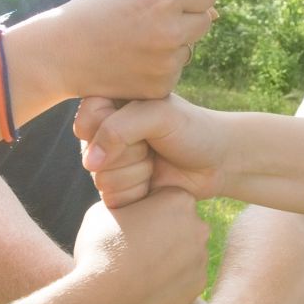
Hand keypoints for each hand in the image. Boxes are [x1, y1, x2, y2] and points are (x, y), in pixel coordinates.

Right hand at [42, 0, 216, 100]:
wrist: (60, 53)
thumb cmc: (96, 12)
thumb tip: (214, 13)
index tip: (169, 1)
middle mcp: (170, 30)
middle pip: (203, 21)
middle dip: (183, 21)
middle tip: (147, 24)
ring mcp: (167, 62)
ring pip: (187, 49)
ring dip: (169, 46)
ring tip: (132, 44)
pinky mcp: (160, 87)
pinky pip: (173, 72)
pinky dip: (157, 69)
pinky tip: (130, 64)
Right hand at [72, 188, 210, 303]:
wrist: (105, 299)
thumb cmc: (101, 248)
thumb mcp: (105, 209)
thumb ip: (128, 202)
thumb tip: (132, 207)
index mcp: (178, 199)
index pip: (164, 196)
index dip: (144, 207)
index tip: (128, 221)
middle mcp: (198, 226)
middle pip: (180, 223)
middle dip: (162, 230)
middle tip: (133, 245)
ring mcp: (201, 258)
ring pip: (184, 250)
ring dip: (167, 255)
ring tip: (138, 268)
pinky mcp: (198, 285)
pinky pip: (184, 276)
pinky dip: (170, 278)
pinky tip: (146, 284)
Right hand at [76, 95, 232, 205]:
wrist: (218, 161)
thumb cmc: (192, 129)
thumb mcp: (158, 115)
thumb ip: (118, 128)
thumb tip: (89, 163)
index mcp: (109, 104)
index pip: (85, 123)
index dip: (110, 131)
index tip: (141, 124)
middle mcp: (103, 134)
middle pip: (91, 156)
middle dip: (129, 154)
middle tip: (153, 145)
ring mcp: (109, 163)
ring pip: (102, 180)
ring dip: (137, 173)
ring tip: (156, 161)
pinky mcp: (119, 189)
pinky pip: (112, 199)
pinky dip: (138, 192)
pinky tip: (155, 180)